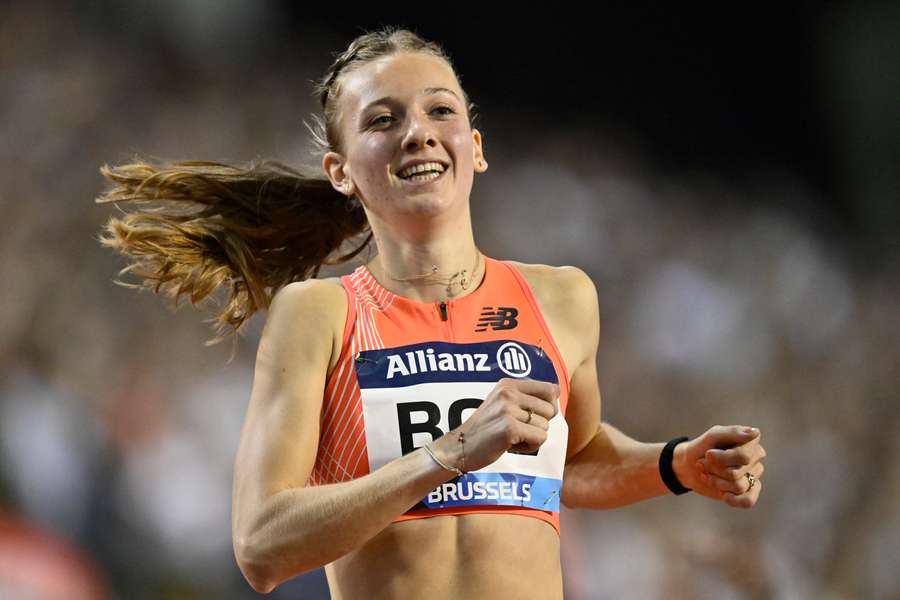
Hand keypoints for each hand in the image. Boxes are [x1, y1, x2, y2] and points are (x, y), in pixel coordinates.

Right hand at [433, 378, 558, 472]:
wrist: (459, 447)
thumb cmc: (485, 429)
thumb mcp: (502, 403)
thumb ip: (525, 397)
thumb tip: (557, 393)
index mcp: (508, 384)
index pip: (550, 388)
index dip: (549, 406)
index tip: (535, 416)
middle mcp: (508, 393)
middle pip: (550, 410)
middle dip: (539, 425)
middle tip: (518, 430)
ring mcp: (508, 409)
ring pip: (545, 426)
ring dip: (532, 438)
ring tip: (511, 438)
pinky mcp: (510, 428)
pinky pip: (540, 438)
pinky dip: (529, 447)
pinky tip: (510, 445)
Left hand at [672, 425, 765, 507]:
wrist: (689, 466)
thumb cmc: (701, 448)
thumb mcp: (713, 435)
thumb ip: (733, 432)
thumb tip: (755, 433)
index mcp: (750, 441)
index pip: (743, 457)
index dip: (722, 459)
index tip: (708, 454)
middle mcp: (755, 458)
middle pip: (736, 473)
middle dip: (714, 470)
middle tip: (704, 463)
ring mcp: (753, 475)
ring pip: (738, 486)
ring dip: (716, 482)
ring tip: (708, 474)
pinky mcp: (748, 491)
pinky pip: (748, 501)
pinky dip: (732, 500)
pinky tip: (723, 494)